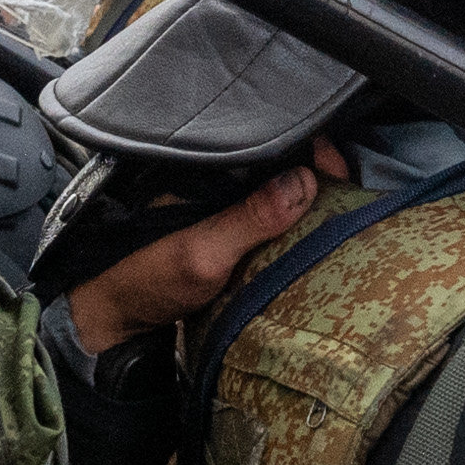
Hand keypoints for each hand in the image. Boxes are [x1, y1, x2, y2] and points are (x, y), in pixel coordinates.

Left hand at [61, 165, 322, 356]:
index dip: (310, 149)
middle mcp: (213, 178)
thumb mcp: (201, 254)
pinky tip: (313, 233)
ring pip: (277, 190)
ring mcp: (220, 203)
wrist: (113, 322)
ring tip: (342, 213)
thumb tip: (304, 180)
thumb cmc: (145, 281)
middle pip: (279, 164)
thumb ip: (249, 219)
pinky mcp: (225, 229)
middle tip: (351, 196)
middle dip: (317, 174)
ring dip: (308, 201)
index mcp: (202, 167)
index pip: (269, 142)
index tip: (341, 170)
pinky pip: (268, 215)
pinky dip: (292, 222)